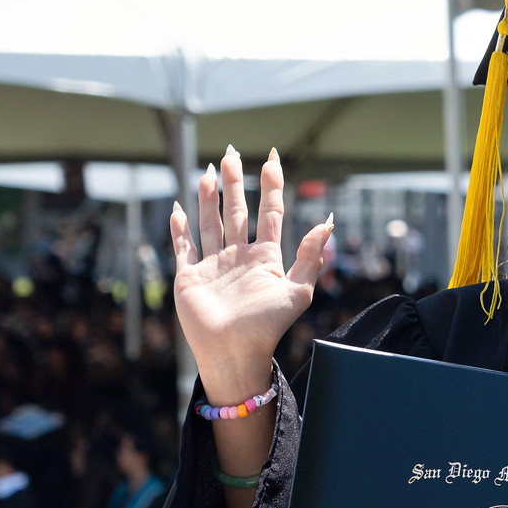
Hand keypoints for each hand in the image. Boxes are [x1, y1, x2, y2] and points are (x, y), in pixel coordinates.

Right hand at [169, 146, 333, 404]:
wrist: (235, 355)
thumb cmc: (268, 327)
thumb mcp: (298, 290)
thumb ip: (310, 256)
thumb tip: (328, 221)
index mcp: (265, 258)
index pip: (269, 213)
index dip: (271, 186)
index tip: (272, 158)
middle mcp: (239, 258)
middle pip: (237, 211)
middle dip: (234, 182)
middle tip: (231, 152)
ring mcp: (213, 266)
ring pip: (211, 223)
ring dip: (209, 198)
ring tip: (209, 170)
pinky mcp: (190, 278)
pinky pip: (183, 248)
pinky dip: (179, 228)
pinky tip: (178, 208)